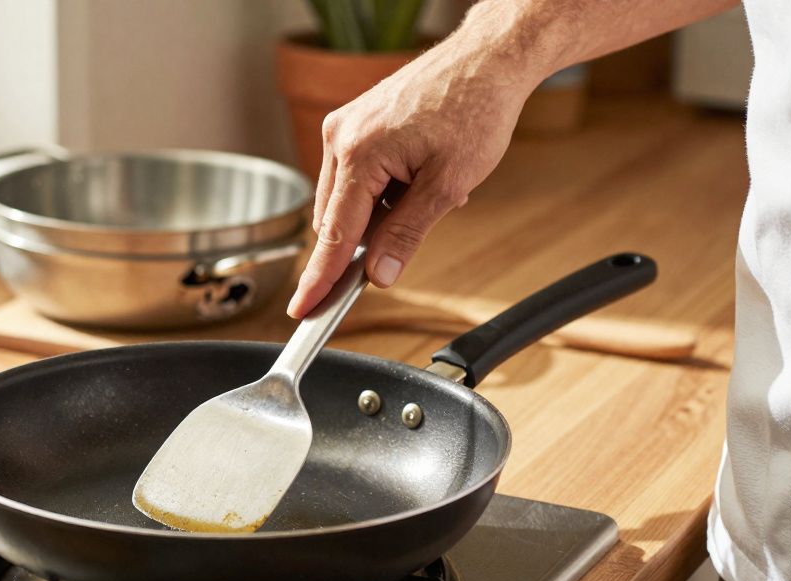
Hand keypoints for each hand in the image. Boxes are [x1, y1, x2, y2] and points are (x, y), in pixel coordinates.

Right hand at [287, 36, 542, 317]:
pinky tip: (415, 174)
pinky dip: (381, 189)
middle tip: (420, 219)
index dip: (320, 279)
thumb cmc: (475, 109)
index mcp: (359, 154)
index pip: (334, 234)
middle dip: (371, 235)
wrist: (487, 60)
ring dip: (379, 211)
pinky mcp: (353, 124)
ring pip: (345, 200)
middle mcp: (341, 138)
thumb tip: (378, 275)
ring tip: (426, 187)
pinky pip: (353, 176)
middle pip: (337, 220)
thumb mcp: (448, 184)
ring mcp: (343, 128)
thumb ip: (406, 234)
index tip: (303, 310)